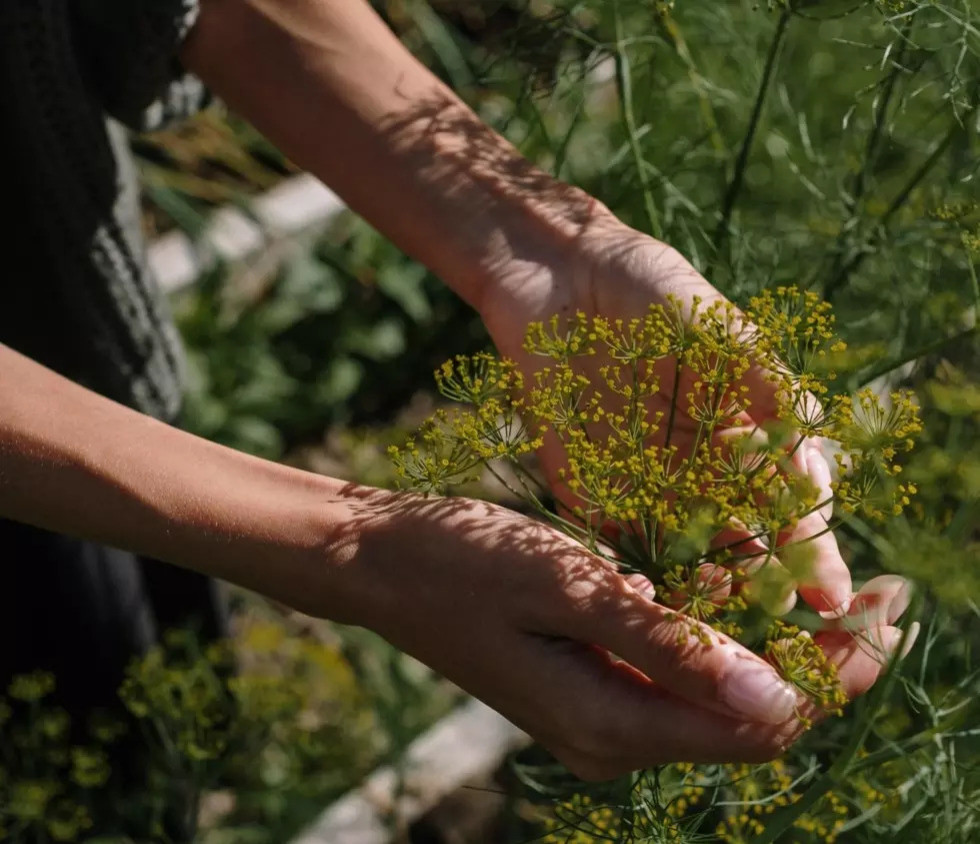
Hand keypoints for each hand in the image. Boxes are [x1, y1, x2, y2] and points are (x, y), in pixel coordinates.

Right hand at [324, 486, 908, 780]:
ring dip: (781, 648)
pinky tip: (746, 591)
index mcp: (612, 722)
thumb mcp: (567, 588)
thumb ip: (669, 646)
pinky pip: (681, 677)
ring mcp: (602, 717)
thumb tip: (779, 697)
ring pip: (722, 698)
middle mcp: (615, 738)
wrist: (381, 564)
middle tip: (886, 595)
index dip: (839, 671)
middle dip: (827, 662)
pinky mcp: (592, 686)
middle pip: (753, 718)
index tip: (894, 609)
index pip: (762, 721)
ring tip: (834, 590)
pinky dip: (725, 640)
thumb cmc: (462, 562)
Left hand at [476, 207, 851, 616]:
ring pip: (681, 553)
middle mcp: (696, 468)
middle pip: (739, 540)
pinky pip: (611, 541)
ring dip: (704, 586)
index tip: (831, 593)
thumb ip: (766, 384)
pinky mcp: (584, 486)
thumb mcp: (721, 326)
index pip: (787, 503)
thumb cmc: (652, 289)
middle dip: (762, 581)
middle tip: (779, 614)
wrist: (559, 277)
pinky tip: (655, 600)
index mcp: (741, 433)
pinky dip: (632, 573)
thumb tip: (813, 449)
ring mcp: (641, 482)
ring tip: (724, 614)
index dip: (810, 547)